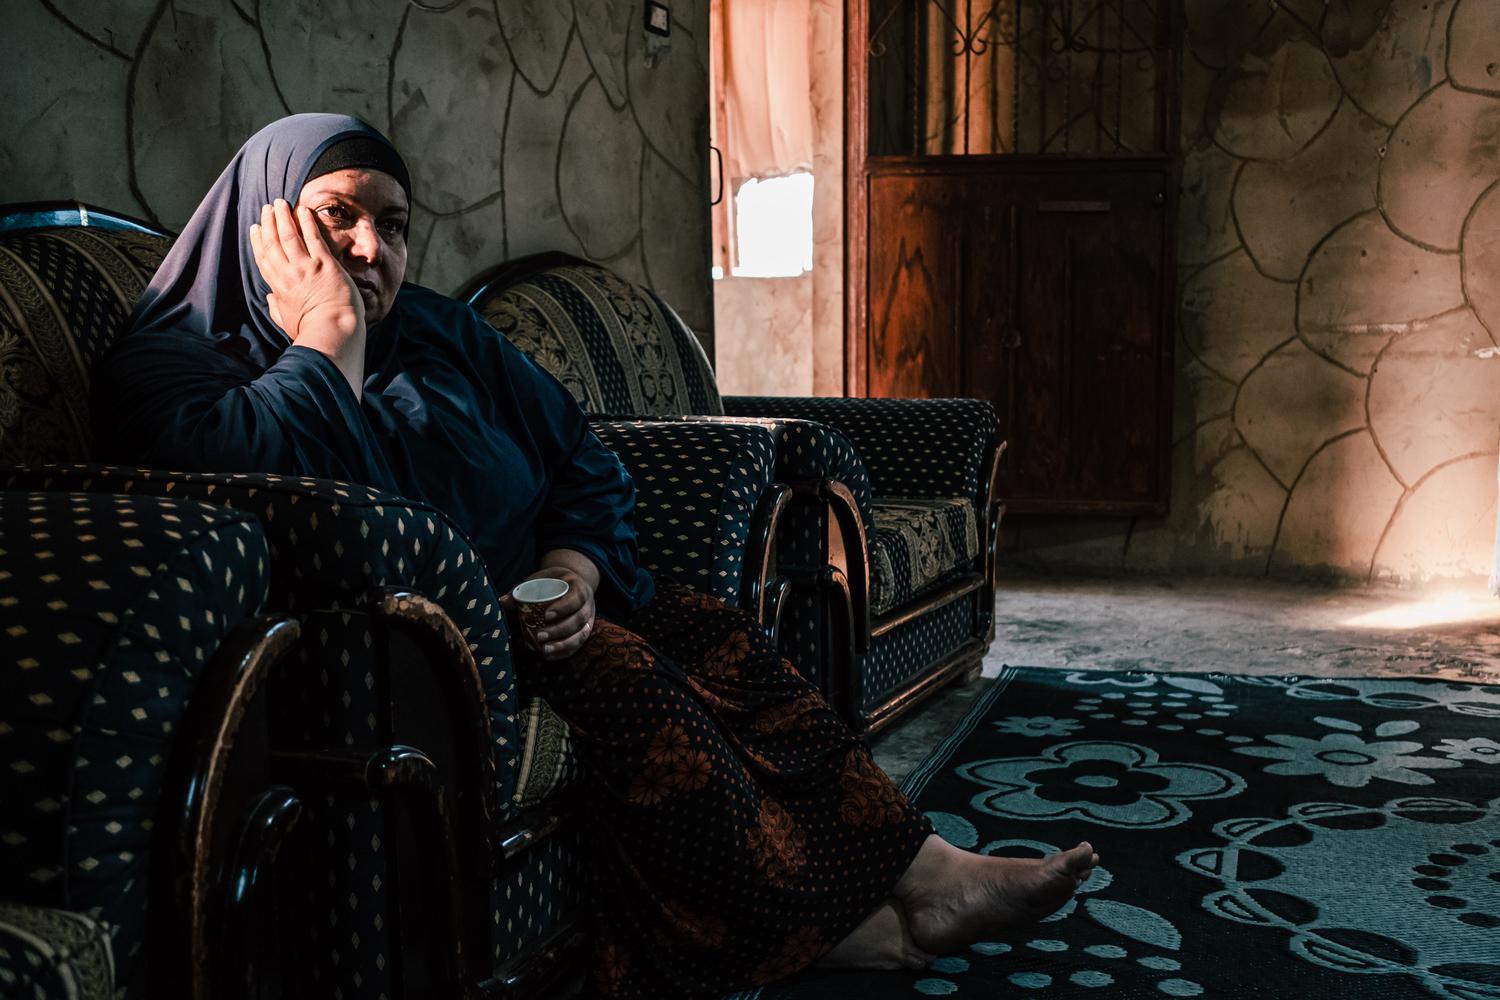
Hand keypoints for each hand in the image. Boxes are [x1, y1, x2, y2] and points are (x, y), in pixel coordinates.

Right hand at [249, 199, 366, 394]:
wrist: (332, 333)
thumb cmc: (312, 332)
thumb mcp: (287, 322)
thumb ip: (277, 308)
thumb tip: (270, 300)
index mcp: (279, 289)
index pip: (264, 259)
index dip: (258, 242)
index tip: (256, 229)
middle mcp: (288, 275)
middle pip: (273, 243)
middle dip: (268, 223)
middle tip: (267, 208)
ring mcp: (305, 268)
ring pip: (289, 236)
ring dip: (283, 217)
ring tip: (280, 203)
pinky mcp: (324, 264)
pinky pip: (313, 237)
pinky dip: (306, 222)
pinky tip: (303, 209)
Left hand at [502, 566, 595, 659]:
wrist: (574, 583)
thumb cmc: (554, 581)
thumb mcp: (540, 578)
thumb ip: (522, 589)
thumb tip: (503, 601)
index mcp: (579, 586)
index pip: (576, 598)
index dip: (563, 608)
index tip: (546, 616)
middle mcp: (588, 603)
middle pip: (579, 619)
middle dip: (560, 630)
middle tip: (540, 636)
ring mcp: (590, 619)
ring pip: (581, 634)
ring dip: (563, 644)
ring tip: (544, 650)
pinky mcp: (586, 631)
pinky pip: (578, 644)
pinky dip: (564, 651)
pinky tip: (549, 655)